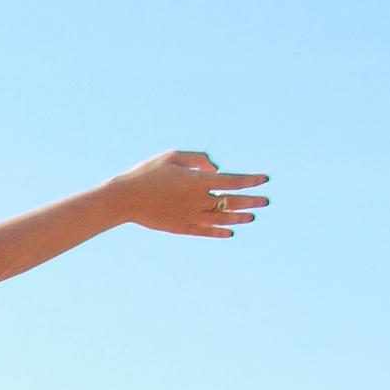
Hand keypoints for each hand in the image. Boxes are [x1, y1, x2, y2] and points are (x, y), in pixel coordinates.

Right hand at [109, 151, 269, 238]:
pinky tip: (229, 232)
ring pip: (222, 218)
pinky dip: (219, 231)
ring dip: (239, 218)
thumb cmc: (146, 174)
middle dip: (251, 201)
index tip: (264, 179)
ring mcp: (190, 216)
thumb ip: (198, 159)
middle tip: (265, 201)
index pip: (233, 181)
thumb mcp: (172, 157)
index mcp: (198, 181)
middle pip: (232, 201)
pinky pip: (205, 231)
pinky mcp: (181, 227)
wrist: (124, 199)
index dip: (251, 180)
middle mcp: (198, 200)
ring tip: (252, 217)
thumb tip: (216, 168)